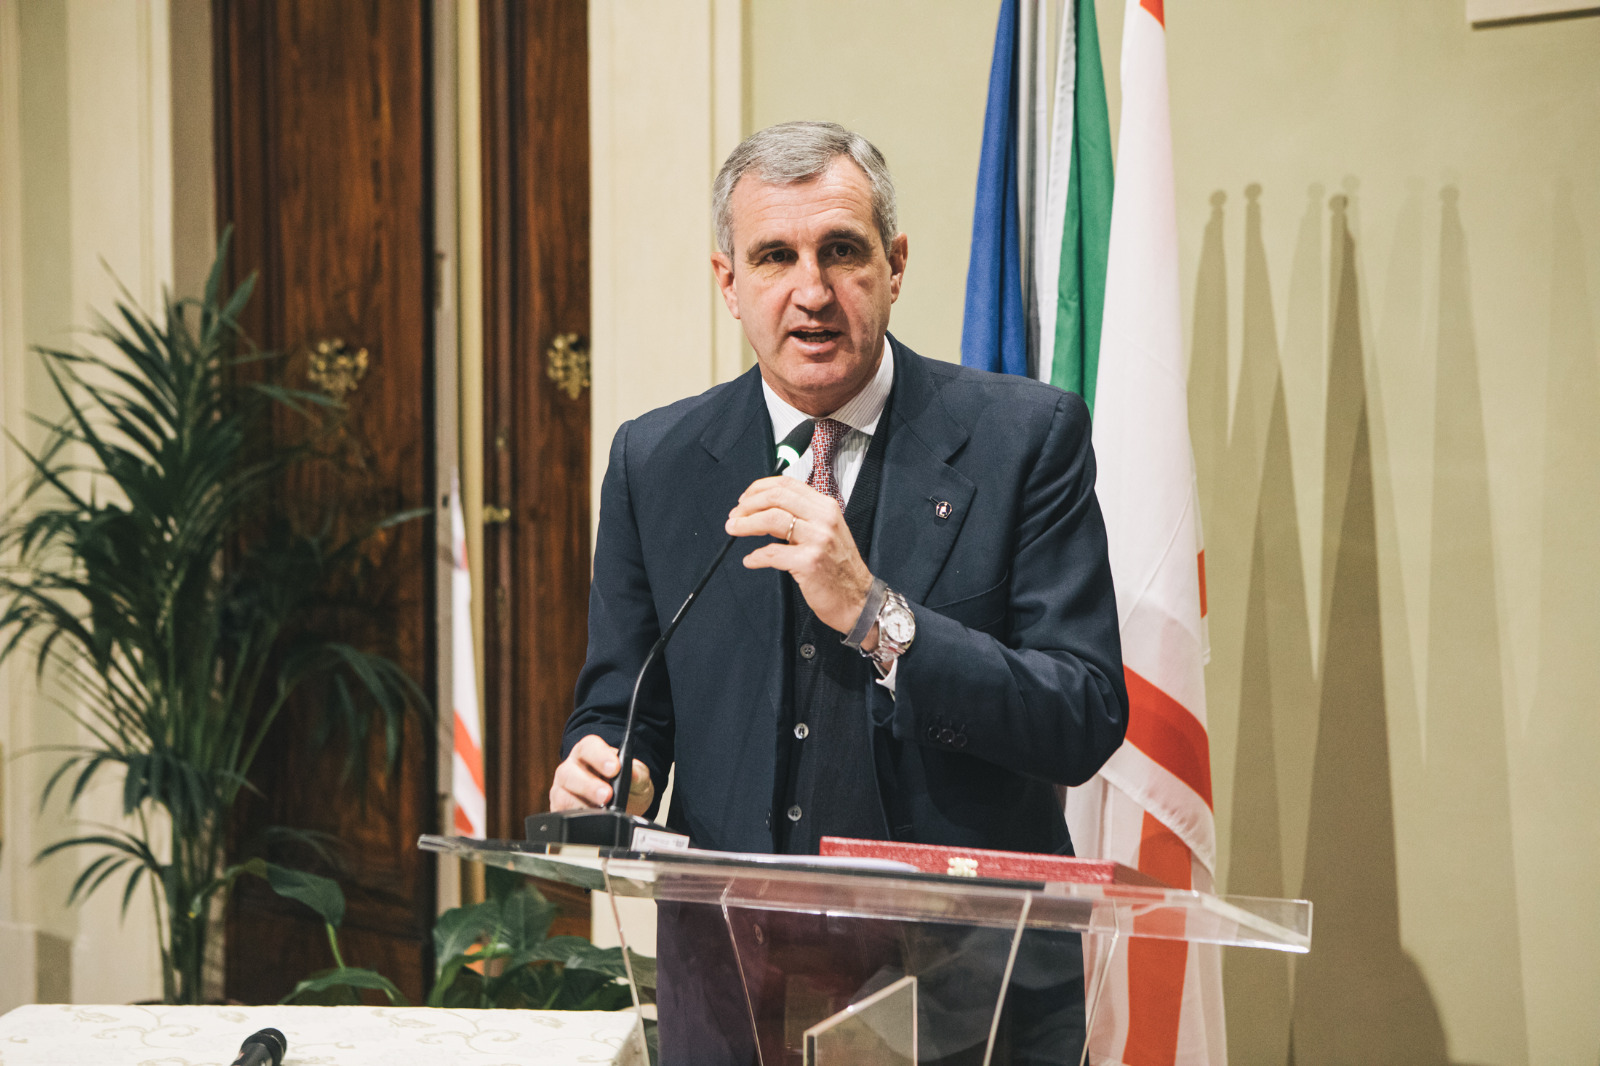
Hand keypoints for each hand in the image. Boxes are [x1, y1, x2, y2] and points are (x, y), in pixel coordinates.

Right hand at [550, 734, 653, 815]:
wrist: (627, 806)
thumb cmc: (628, 785)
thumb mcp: (638, 777)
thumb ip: (637, 773)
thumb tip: (633, 775)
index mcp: (589, 752)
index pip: (588, 747)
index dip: (600, 756)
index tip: (615, 768)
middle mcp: (571, 769)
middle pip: (569, 773)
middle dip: (589, 786)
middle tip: (607, 795)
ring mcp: (563, 790)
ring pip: (562, 796)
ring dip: (582, 805)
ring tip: (602, 812)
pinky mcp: (561, 811)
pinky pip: (562, 815)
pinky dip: (577, 821)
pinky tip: (592, 822)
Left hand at [725, 475, 875, 636]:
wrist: (858, 600)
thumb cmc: (839, 567)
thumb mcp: (828, 531)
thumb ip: (804, 516)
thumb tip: (766, 508)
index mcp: (826, 507)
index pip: (787, 484)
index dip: (760, 488)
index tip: (745, 499)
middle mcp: (823, 519)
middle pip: (776, 497)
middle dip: (748, 505)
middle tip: (734, 516)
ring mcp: (817, 540)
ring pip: (771, 519)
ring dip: (746, 524)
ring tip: (733, 529)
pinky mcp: (809, 563)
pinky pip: (772, 553)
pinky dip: (756, 556)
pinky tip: (750, 560)